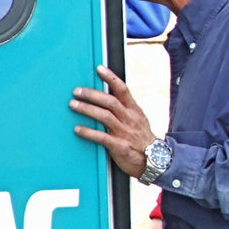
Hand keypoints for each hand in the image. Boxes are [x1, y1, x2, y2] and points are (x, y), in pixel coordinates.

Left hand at [70, 64, 156, 178]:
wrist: (155, 160)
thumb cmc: (142, 139)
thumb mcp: (138, 120)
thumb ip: (125, 109)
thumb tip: (107, 97)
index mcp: (134, 110)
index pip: (123, 89)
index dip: (110, 78)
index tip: (99, 68)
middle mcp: (130, 119)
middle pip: (110, 101)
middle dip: (92, 94)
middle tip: (77, 91)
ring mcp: (125, 132)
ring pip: (104, 116)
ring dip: (87, 109)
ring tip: (73, 105)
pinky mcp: (120, 146)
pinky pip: (101, 137)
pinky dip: (88, 132)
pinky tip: (77, 129)